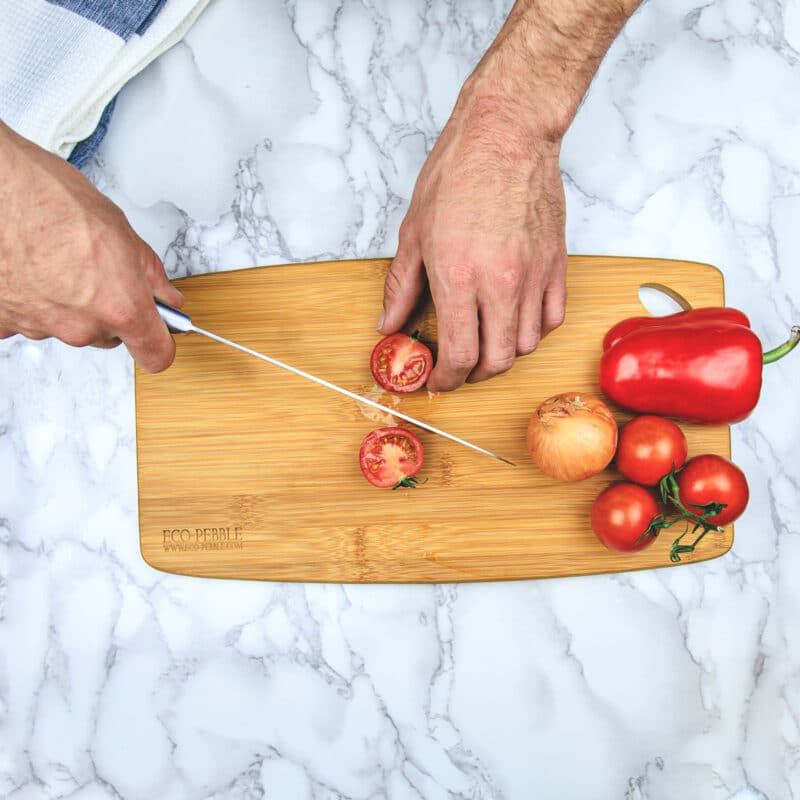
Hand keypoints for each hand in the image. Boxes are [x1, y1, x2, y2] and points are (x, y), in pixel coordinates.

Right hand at [0, 121, 183, 371]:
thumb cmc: (51, 199)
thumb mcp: (122, 232)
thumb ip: (150, 275)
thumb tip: (165, 296)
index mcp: (120, 308)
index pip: (155, 354)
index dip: (159, 341)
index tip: (158, 332)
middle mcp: (80, 327)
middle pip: (109, 336)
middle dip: (110, 310)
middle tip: (98, 272)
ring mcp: (40, 327)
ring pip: (70, 326)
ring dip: (69, 304)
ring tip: (58, 262)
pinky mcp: (4, 322)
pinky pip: (31, 319)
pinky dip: (34, 301)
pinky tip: (31, 271)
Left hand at [379, 0, 640, 391]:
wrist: (507, 133)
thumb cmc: (458, 173)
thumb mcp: (414, 232)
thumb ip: (401, 287)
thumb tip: (389, 324)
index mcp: (460, 279)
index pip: (459, 355)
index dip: (446, 379)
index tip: (437, 380)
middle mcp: (501, 285)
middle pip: (496, 361)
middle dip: (473, 374)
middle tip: (458, 367)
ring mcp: (534, 276)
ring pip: (528, 345)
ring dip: (503, 354)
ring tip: (485, 342)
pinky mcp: (557, 264)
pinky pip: (553, 318)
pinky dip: (534, 331)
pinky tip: (516, 320)